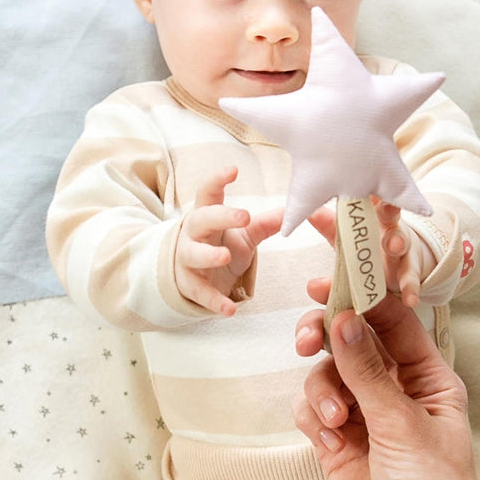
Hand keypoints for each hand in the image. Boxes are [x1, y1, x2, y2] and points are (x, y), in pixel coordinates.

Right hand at [174, 166, 282, 315]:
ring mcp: (187, 259)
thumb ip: (264, 224)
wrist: (190, 275)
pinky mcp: (189, 284)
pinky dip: (214, 301)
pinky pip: (200, 292)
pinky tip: (229, 310)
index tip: (233, 170)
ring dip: (209, 255)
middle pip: (202, 219)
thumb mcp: (243, 234)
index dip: (218, 180)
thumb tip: (291, 211)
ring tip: (225, 256)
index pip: (209, 192)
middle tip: (243, 216)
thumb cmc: (219, 245)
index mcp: (207, 214)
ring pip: (193, 254)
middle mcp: (193, 233)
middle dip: (221, 216)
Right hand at [293, 284, 479, 479]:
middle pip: (352, 340)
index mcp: (428, 377)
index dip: (362, 295)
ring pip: (328, 374)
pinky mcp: (338, 441)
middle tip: (308, 340)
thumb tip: (342, 318)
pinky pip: (312, 408)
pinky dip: (313, 417)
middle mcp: (395, 389)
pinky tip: (328, 439)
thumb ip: (367, 371)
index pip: (394, 320)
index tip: (326, 280)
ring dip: (323, 390)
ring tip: (333, 421)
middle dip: (328, 338)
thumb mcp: (402, 426)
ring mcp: (365, 415)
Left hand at [308, 199, 435, 308]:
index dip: (370, 187)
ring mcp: (403, 249)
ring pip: (404, 243)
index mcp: (373, 214)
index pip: (371, 196)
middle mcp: (390, 226)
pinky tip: (410, 299)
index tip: (366, 179)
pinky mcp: (409, 272)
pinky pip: (412, 279)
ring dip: (398, 242)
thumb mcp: (346, 233)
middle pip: (391, 214)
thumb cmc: (366, 242)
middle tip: (386, 205)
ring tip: (393, 246)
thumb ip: (328, 225)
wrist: (397, 260)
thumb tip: (307, 212)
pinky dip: (411, 288)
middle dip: (389, 209)